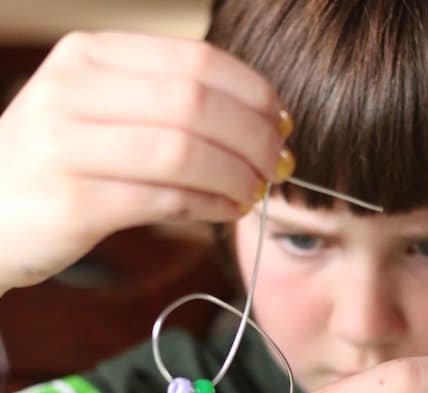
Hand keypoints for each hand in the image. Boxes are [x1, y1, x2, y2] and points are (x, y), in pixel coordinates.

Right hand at [0, 31, 287, 288]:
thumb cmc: (56, 165)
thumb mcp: (94, 111)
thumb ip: (158, 103)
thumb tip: (253, 117)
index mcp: (89, 56)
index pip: (195, 61)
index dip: (252, 93)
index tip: (281, 122)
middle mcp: (74, 90)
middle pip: (196, 102)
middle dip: (254, 136)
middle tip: (280, 163)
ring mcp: (67, 146)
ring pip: (184, 150)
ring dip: (237, 174)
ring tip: (258, 191)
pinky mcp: (73, 203)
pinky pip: (164, 199)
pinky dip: (209, 205)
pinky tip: (228, 211)